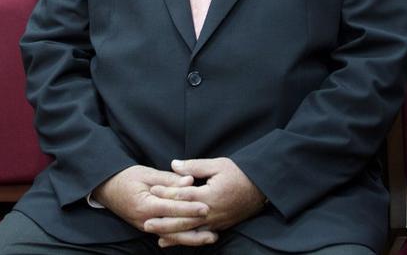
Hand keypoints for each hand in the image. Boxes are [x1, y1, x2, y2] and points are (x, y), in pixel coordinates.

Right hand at [92, 164, 208, 232]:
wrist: (107, 189)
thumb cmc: (126, 177)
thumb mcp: (146, 173)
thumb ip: (168, 179)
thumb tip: (189, 181)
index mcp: (145, 204)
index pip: (171, 208)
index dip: (189, 208)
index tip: (206, 207)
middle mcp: (145, 220)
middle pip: (174, 227)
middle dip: (195, 226)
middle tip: (214, 223)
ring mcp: (146, 226)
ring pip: (172, 236)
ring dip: (192, 238)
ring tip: (211, 237)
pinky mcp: (148, 228)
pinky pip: (167, 235)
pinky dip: (182, 238)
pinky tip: (195, 238)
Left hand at [146, 157, 265, 246]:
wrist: (260, 188)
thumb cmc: (239, 173)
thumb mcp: (217, 165)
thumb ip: (194, 166)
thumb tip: (173, 164)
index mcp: (210, 195)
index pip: (183, 196)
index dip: (167, 193)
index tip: (152, 190)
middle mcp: (211, 212)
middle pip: (183, 219)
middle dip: (164, 220)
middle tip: (146, 221)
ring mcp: (216, 222)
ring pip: (190, 230)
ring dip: (172, 233)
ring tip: (155, 234)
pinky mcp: (219, 226)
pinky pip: (199, 235)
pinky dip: (185, 239)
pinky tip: (173, 241)